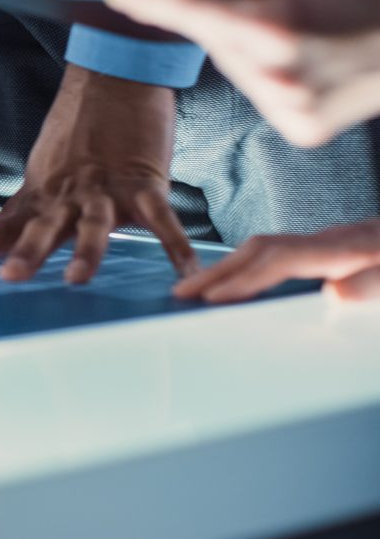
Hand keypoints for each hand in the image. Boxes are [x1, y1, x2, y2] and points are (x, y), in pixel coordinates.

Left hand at [0, 65, 198, 283]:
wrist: (114, 77)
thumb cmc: (80, 130)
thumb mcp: (46, 170)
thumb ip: (37, 207)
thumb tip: (18, 241)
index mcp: (40, 193)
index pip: (1, 226)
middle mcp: (67, 194)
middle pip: (43, 227)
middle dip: (27, 253)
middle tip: (11, 277)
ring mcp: (105, 187)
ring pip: (93, 224)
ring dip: (85, 251)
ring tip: (76, 278)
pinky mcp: (144, 181)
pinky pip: (162, 219)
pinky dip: (175, 245)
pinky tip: (185, 270)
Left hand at [106, 0, 379, 146]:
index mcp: (274, 30)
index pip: (189, 12)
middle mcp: (279, 77)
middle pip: (213, 39)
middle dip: (224, 14)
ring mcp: (293, 109)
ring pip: (236, 67)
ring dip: (247, 44)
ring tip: (302, 22)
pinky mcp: (305, 128)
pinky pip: (262, 91)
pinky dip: (271, 71)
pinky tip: (308, 53)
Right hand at [173, 220, 379, 303]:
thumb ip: (376, 285)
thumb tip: (333, 293)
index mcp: (347, 248)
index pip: (279, 260)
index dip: (242, 279)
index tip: (210, 300)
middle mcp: (333, 241)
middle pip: (261, 249)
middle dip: (218, 270)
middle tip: (181, 293)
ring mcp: (333, 243)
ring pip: (267, 249)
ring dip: (230, 268)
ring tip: (197, 288)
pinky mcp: (337, 250)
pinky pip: (281, 254)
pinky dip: (252, 267)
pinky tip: (242, 281)